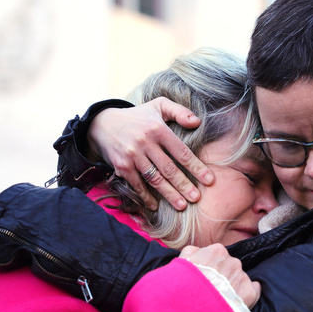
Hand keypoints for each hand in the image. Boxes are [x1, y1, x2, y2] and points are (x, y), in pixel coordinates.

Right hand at [89, 98, 213, 210]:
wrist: (103, 124)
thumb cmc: (138, 116)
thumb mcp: (158, 106)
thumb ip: (179, 111)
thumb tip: (197, 123)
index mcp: (158, 129)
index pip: (181, 152)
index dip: (196, 167)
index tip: (209, 180)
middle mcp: (145, 143)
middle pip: (169, 169)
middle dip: (184, 185)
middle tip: (197, 198)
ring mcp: (132, 155)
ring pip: (154, 179)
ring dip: (169, 194)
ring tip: (182, 205)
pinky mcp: (122, 166)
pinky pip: (137, 184)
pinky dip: (146, 196)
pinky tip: (155, 205)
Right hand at [180, 244, 260, 308]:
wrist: (191, 310)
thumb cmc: (182, 286)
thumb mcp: (181, 263)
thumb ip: (191, 251)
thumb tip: (198, 251)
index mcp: (217, 251)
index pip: (218, 255)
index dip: (212, 267)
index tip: (207, 276)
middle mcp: (232, 261)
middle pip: (230, 267)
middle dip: (223, 276)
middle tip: (212, 289)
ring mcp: (242, 277)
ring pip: (240, 278)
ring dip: (233, 286)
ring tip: (221, 298)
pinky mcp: (249, 293)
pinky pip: (253, 290)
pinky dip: (247, 294)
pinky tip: (237, 300)